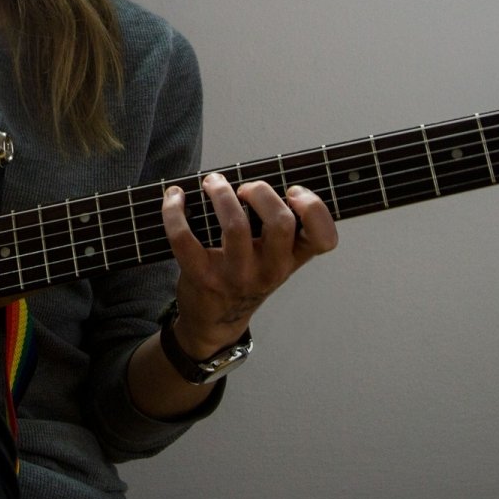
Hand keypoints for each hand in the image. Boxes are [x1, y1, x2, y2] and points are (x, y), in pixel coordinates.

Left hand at [160, 172, 337, 357]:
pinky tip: (175, 197)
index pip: (324, 239)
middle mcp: (270, 270)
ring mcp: (236, 276)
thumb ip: (279, 227)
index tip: (292, 192)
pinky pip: (184, 238)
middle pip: (280, 222)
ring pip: (235, 225)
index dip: (313, 208)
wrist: (215, 320)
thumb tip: (258, 177)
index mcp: (292, 260)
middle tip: (244, 187)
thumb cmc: (247, 276)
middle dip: (261, 191)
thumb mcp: (274, 259)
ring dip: (221, 193)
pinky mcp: (202, 277)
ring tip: (213, 183)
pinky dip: (174, 211)